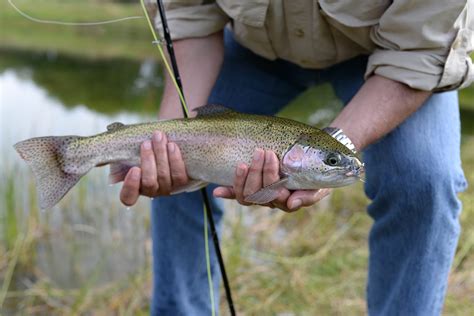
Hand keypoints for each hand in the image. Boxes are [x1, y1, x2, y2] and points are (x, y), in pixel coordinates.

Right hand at [119, 131, 188, 205]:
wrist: (168, 144)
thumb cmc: (146, 148)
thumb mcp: (130, 150)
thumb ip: (122, 153)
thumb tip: (107, 155)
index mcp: (135, 187)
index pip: (128, 197)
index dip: (130, 186)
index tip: (134, 169)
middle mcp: (151, 191)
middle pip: (149, 182)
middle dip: (148, 160)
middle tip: (146, 143)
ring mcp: (167, 188)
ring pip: (164, 176)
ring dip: (161, 155)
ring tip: (159, 137)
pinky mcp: (182, 183)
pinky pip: (179, 174)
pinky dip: (175, 159)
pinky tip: (172, 146)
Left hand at [213, 149, 330, 211]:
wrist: (316, 159)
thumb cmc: (318, 171)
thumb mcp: (320, 184)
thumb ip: (309, 196)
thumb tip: (291, 204)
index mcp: (289, 201)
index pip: (276, 196)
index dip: (271, 178)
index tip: (274, 157)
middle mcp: (272, 201)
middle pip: (259, 194)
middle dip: (260, 172)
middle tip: (265, 151)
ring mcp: (260, 195)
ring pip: (247, 196)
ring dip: (245, 177)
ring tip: (250, 158)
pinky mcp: (251, 188)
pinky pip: (237, 195)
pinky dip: (228, 193)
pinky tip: (218, 192)